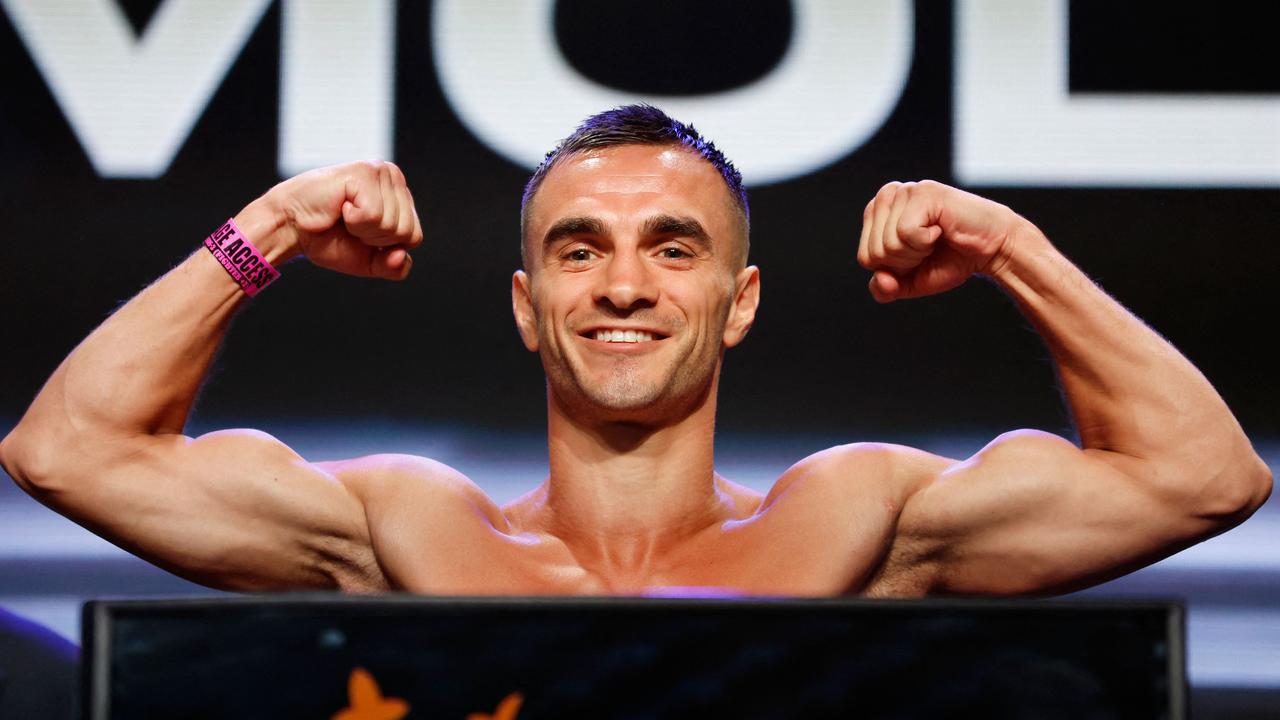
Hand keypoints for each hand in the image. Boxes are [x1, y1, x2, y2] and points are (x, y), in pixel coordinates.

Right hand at [238, 160, 423, 279]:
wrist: (291, 228)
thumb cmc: (327, 238)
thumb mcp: (368, 261)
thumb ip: (393, 266)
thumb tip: (402, 256)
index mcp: (399, 195)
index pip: (415, 236)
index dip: (386, 247)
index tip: (361, 233)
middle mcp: (393, 177)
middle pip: (406, 231)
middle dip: (375, 238)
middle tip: (350, 223)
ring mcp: (380, 171)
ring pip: (392, 224)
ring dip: (362, 229)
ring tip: (344, 213)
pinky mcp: (364, 172)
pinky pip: (373, 215)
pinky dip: (354, 220)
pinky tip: (340, 206)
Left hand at [856, 180, 1023, 301]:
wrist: (991, 250)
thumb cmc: (951, 259)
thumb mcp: (911, 281)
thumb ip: (885, 288)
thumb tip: (881, 280)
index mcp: (877, 213)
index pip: (865, 257)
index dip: (894, 269)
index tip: (918, 255)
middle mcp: (887, 196)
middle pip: (873, 252)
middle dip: (905, 262)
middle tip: (930, 246)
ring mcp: (905, 191)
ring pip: (888, 244)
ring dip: (917, 252)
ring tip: (936, 236)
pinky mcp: (923, 193)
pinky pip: (905, 233)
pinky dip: (926, 241)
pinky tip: (942, 229)